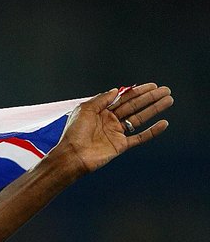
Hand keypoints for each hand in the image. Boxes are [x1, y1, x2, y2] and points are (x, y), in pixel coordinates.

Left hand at [54, 83, 172, 174]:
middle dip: (150, 98)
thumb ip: (102, 99)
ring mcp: (116, 133)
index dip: (137, 92)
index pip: (123, 98)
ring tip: (168, 100)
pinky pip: (139, 137)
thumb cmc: (74, 133)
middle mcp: (109, 121)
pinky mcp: (120, 145)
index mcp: (100, 111)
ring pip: (139, 119)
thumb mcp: (85, 109)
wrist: (72, 156)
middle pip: (134, 106)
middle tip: (165, 90)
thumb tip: (117, 90)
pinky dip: (152, 131)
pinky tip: (163, 124)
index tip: (151, 86)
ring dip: (154, 109)